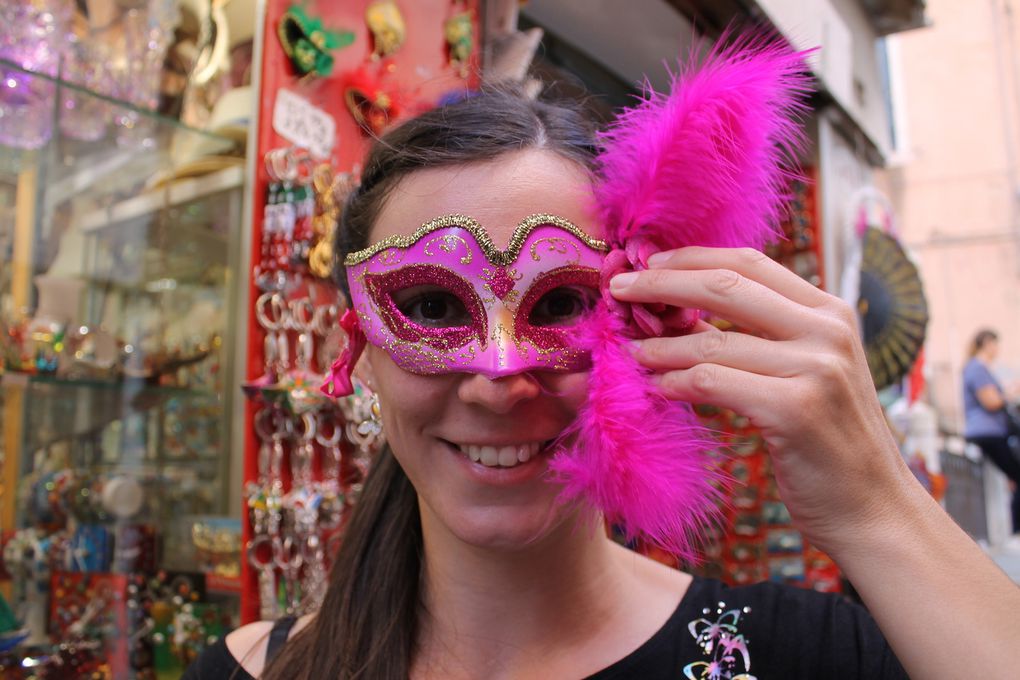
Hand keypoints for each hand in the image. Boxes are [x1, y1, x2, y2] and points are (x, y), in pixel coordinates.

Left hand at [609, 247, 914, 555]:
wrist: (874, 509)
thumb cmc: (828, 441)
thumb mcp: (805, 372)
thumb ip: (759, 337)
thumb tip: (681, 310)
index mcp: (830, 311)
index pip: (749, 262)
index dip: (690, 257)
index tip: (646, 262)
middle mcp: (828, 330)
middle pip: (725, 285)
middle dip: (661, 282)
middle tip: (617, 288)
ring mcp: (816, 367)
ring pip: (712, 340)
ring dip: (660, 345)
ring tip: (630, 352)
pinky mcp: (795, 409)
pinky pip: (713, 382)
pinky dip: (676, 383)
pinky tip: (657, 388)